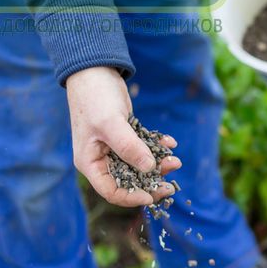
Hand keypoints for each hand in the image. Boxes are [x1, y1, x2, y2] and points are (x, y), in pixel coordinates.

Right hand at [66, 66, 180, 207]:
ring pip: (139, 165)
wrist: (95, 70)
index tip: (152, 195)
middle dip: (151, 182)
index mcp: (90, 163)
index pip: (111, 191)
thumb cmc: (95, 97)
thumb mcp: (111, 124)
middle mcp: (102, 159)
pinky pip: (144, 148)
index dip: (132, 197)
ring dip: (158, 164)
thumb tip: (149, 168)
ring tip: (176, 160)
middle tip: (171, 184)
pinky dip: (157, 147)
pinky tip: (170, 143)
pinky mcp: (126, 136)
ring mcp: (114, 148)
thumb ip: (129, 147)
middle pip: (129, 181)